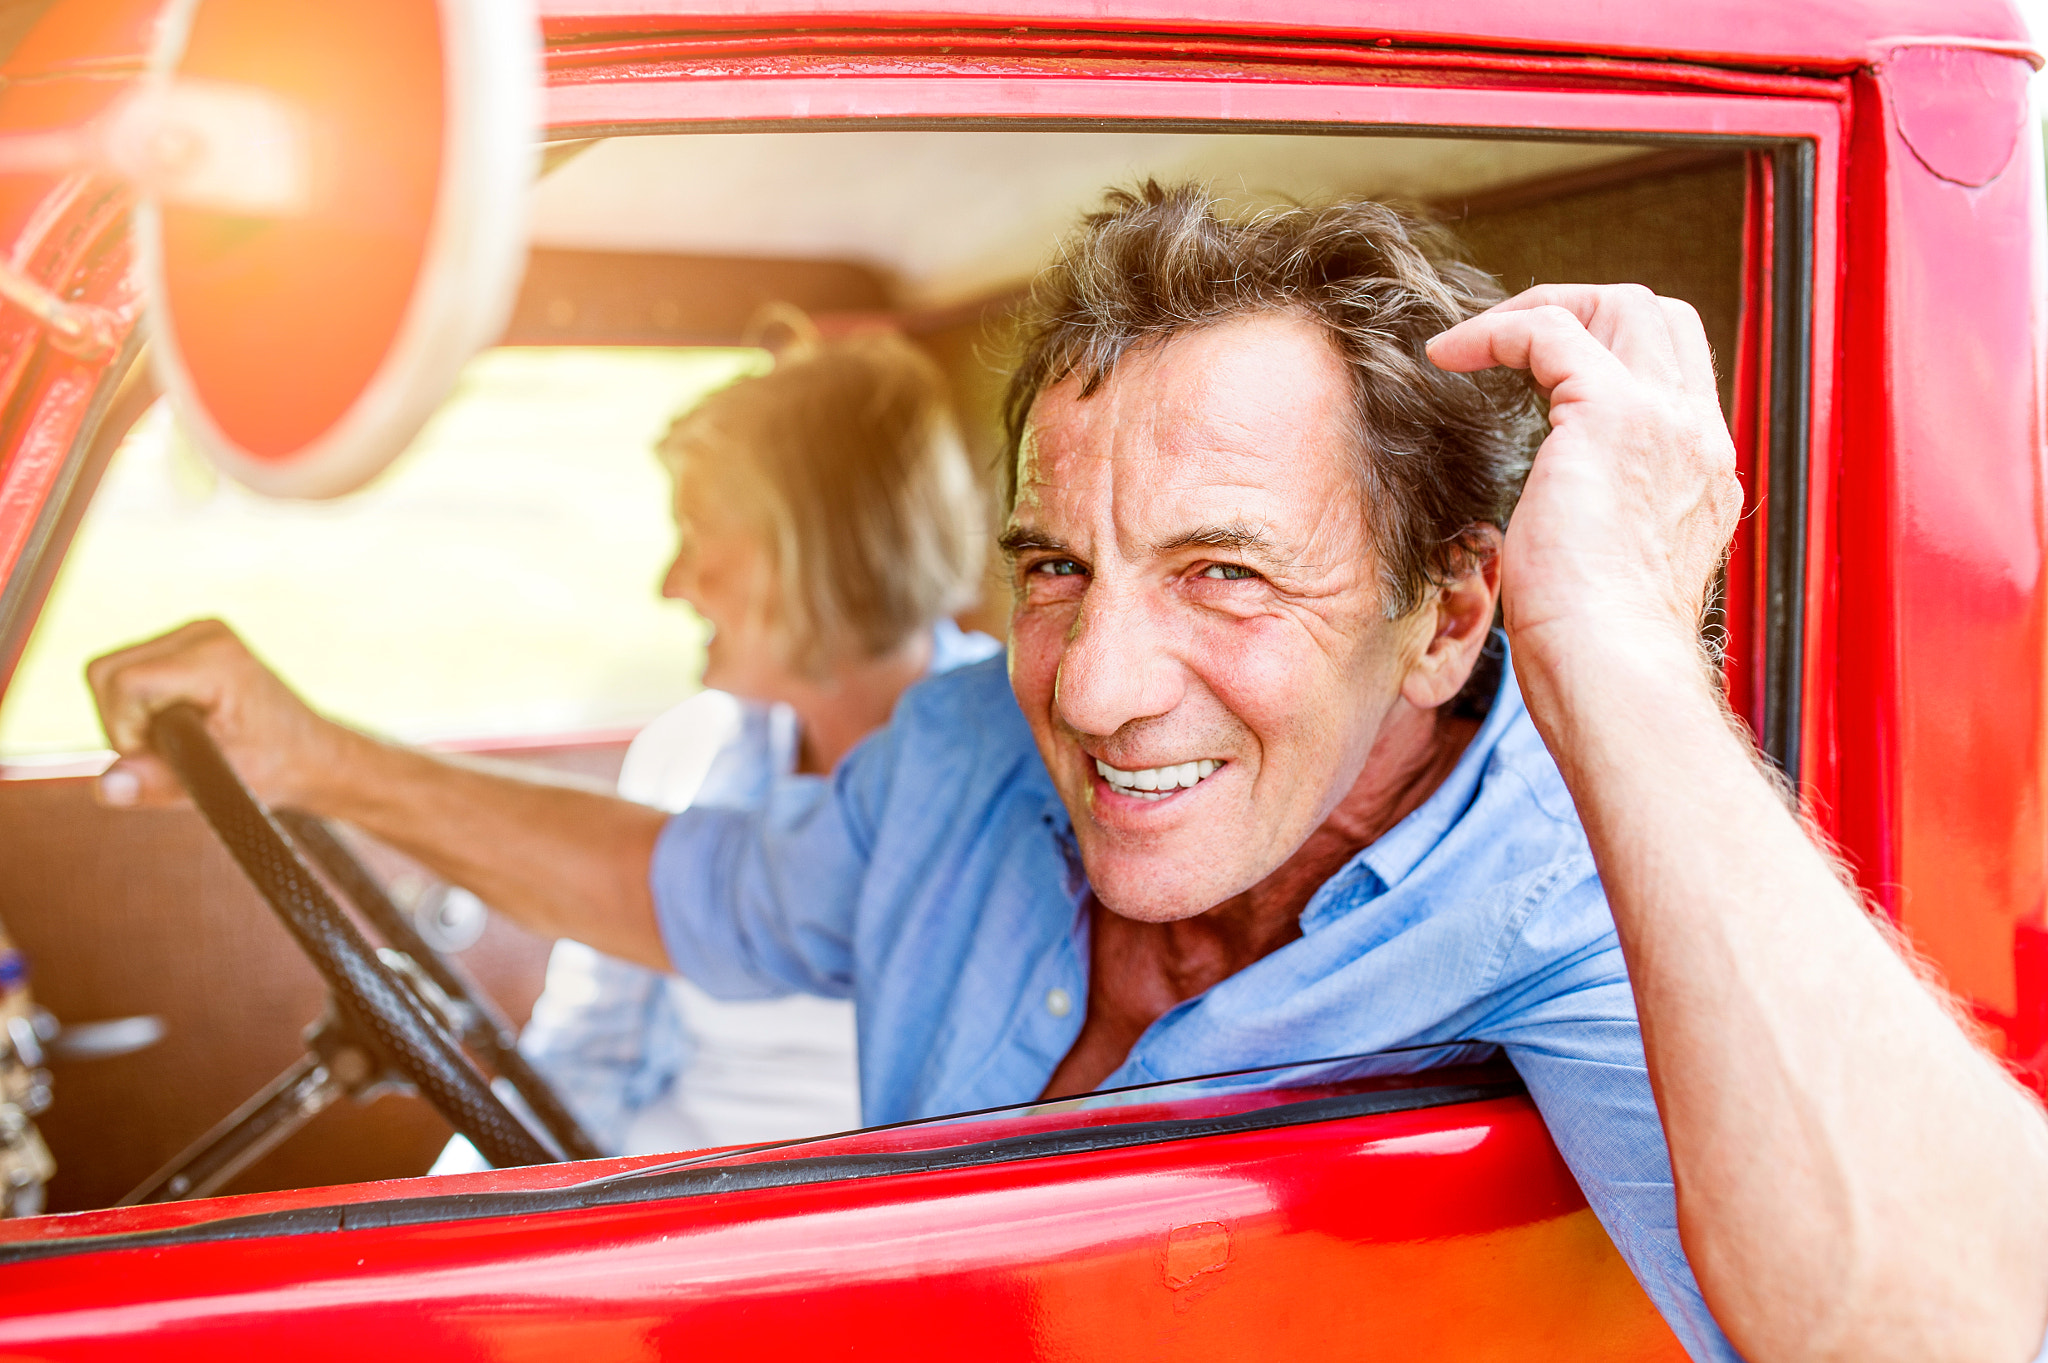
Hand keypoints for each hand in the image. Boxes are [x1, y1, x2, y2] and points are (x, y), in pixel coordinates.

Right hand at [85, 619, 353, 809]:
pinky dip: (135, 705)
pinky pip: (124, 671)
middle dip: (120, 722)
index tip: (164, 757)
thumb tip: (107, 786)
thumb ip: (158, 784)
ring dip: (126, 715)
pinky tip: (175, 723)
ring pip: (108, 672)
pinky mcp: (184, 641)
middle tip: (167, 752)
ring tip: (175, 739)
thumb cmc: (275, 769)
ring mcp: (194, 632)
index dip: (126, 731)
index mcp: (218, 660)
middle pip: (105, 672)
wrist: (309, 753)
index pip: (125, 684)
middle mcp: (204, 633)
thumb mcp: (219, 786)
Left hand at [1426, 284, 1740, 681]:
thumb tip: (1549, 520)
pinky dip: (1494, 330)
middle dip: (1583, 310)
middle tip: (1509, 340)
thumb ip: (1596, 523)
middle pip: (1660, 318)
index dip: (1610, 353)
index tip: (1538, 376)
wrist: (1612, 669)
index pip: (1677, 373)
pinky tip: (1449, 356)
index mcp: (1702, 475)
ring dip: (1541, 308)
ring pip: (1619, 305)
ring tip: (1475, 341)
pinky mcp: (1613, 413)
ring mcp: (1665, 420)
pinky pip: (1550, 331)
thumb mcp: (1605, 570)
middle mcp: (1697, 437)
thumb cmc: (1593, 647)